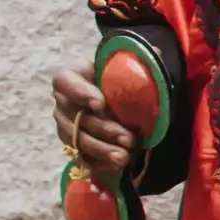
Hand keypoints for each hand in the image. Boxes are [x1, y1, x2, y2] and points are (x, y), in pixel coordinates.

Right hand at [49, 65, 134, 184]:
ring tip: (125, 157)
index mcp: (71, 76)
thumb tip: (157, 53)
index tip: (100, 103)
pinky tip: (116, 165)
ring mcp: (65, 124)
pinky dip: (97, 162)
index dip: (80, 93)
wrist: (118, 96)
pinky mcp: (73, 143)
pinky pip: (79, 155)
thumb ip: (138, 60)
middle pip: (74, 117)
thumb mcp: (126, 65)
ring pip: (76, 139)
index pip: (64, 82)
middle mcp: (62, 101)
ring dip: (101, 149)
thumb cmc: (120, 77)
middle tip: (129, 138)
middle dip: (103, 129)